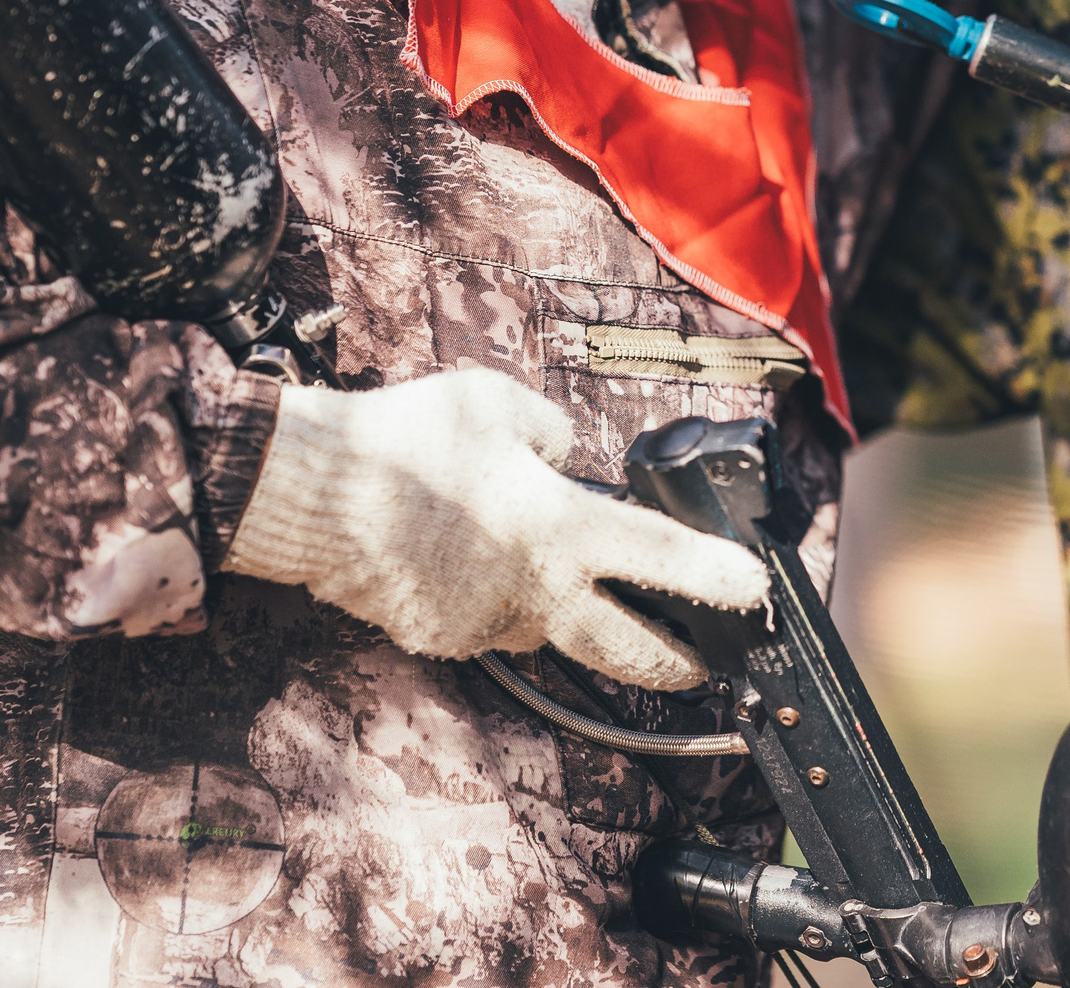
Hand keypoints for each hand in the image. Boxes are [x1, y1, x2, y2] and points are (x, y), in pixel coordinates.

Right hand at [224, 368, 768, 686]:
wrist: (312, 494)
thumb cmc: (407, 439)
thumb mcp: (502, 405)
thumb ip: (554, 437)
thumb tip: (565, 463)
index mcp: (562, 529)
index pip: (665, 562)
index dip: (722, 581)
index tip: (757, 593)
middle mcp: (534, 591)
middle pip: (629, 653)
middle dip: (677, 664)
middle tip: (704, 662)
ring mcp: (486, 624)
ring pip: (549, 631)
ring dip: (564, 611)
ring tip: (549, 567)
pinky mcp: (442, 639)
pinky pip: (489, 624)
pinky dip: (495, 599)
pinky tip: (469, 560)